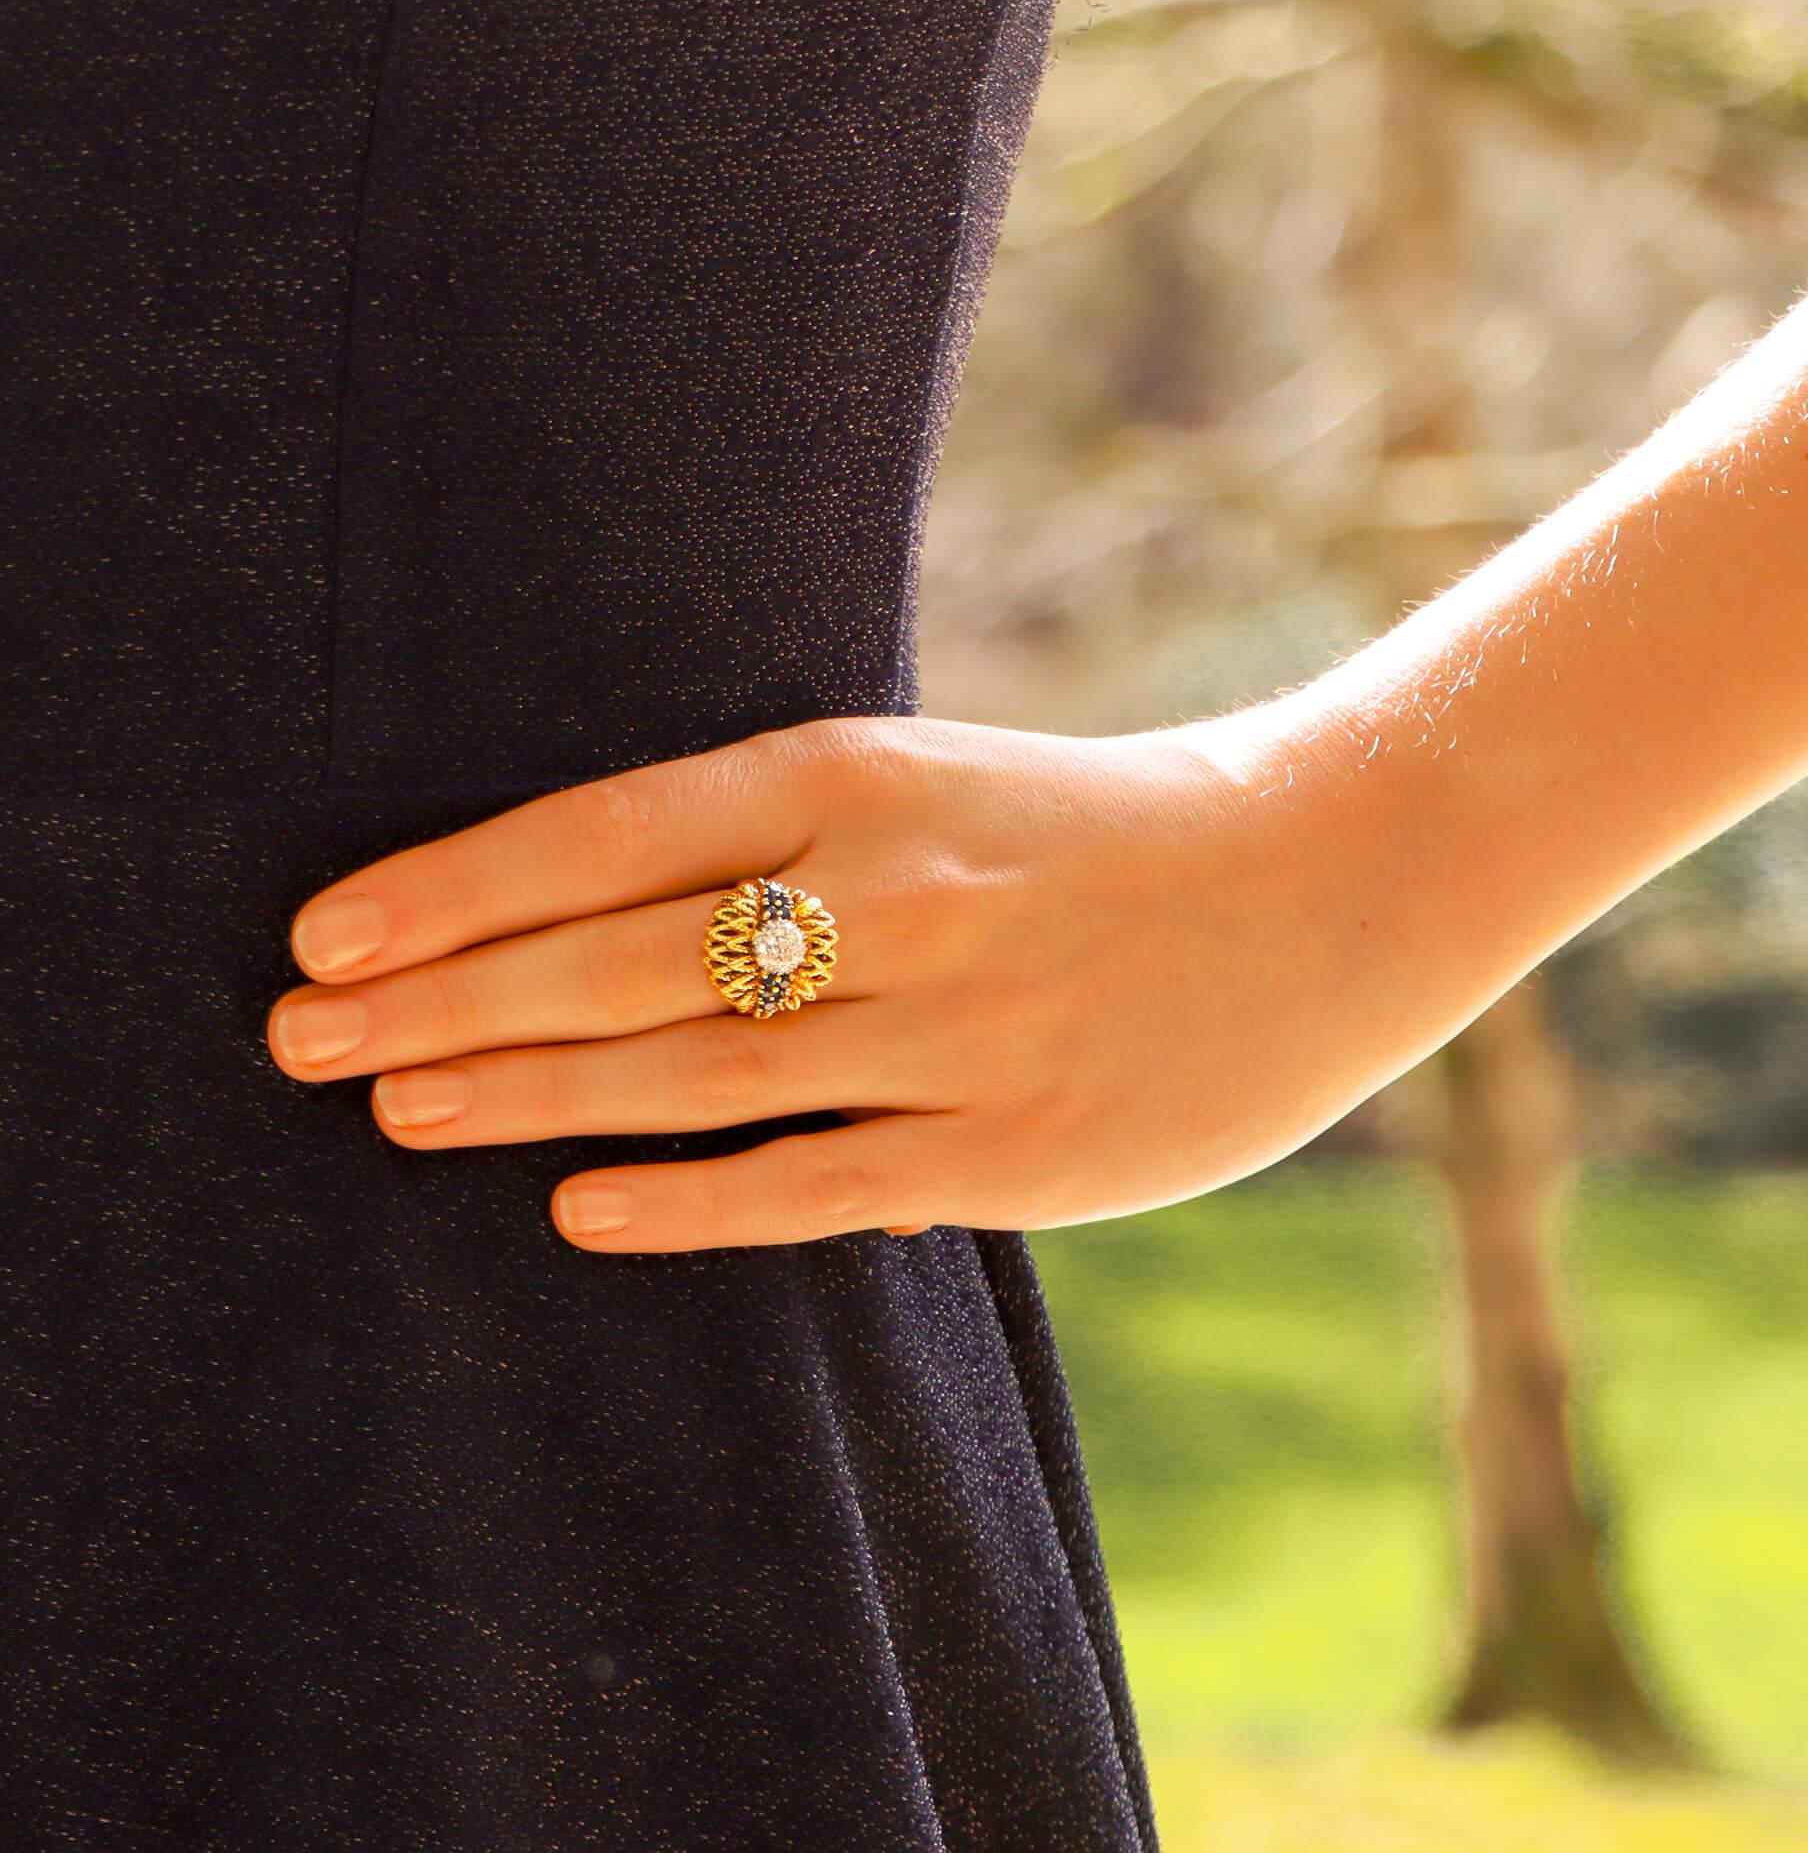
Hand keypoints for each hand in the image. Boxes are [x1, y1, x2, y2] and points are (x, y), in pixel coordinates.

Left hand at [266, 714, 1361, 1252]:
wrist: (1330, 879)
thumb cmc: (1105, 827)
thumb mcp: (944, 783)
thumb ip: (796, 843)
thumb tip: (623, 943)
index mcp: (866, 777)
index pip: (610, 831)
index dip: (451, 886)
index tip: (323, 934)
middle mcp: (893, 895)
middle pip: (619, 960)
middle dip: (442, 1003)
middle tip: (298, 1041)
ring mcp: (954, 1030)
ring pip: (692, 1073)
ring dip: (526, 1096)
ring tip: (395, 1113)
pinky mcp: (1014, 1150)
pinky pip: (812, 1182)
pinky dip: (685, 1198)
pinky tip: (575, 1208)